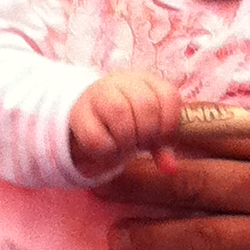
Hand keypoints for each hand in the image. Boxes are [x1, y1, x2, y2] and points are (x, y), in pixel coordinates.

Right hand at [69, 71, 183, 178]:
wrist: (89, 112)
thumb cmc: (127, 119)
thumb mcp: (148, 127)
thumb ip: (162, 145)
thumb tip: (170, 169)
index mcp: (147, 81)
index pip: (169, 96)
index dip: (170, 124)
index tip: (160, 139)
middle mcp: (123, 81)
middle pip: (146, 104)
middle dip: (148, 134)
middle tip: (141, 145)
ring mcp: (99, 93)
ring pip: (119, 111)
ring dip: (128, 140)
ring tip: (126, 148)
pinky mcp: (79, 114)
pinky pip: (96, 136)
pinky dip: (108, 150)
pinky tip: (110, 150)